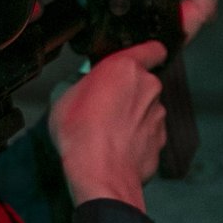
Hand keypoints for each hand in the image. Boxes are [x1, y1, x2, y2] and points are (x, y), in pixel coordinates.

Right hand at [48, 41, 167, 211]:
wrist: (99, 173)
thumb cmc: (80, 133)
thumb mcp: (62, 96)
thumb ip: (79, 82)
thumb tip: (81, 83)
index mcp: (126, 68)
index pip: (152, 49)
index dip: (147, 53)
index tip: (140, 58)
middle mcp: (149, 87)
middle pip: (143, 83)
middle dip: (128, 92)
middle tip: (104, 106)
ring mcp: (158, 116)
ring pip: (146, 110)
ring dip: (132, 117)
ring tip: (107, 133)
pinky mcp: (160, 141)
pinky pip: (148, 135)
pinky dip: (137, 139)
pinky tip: (117, 149)